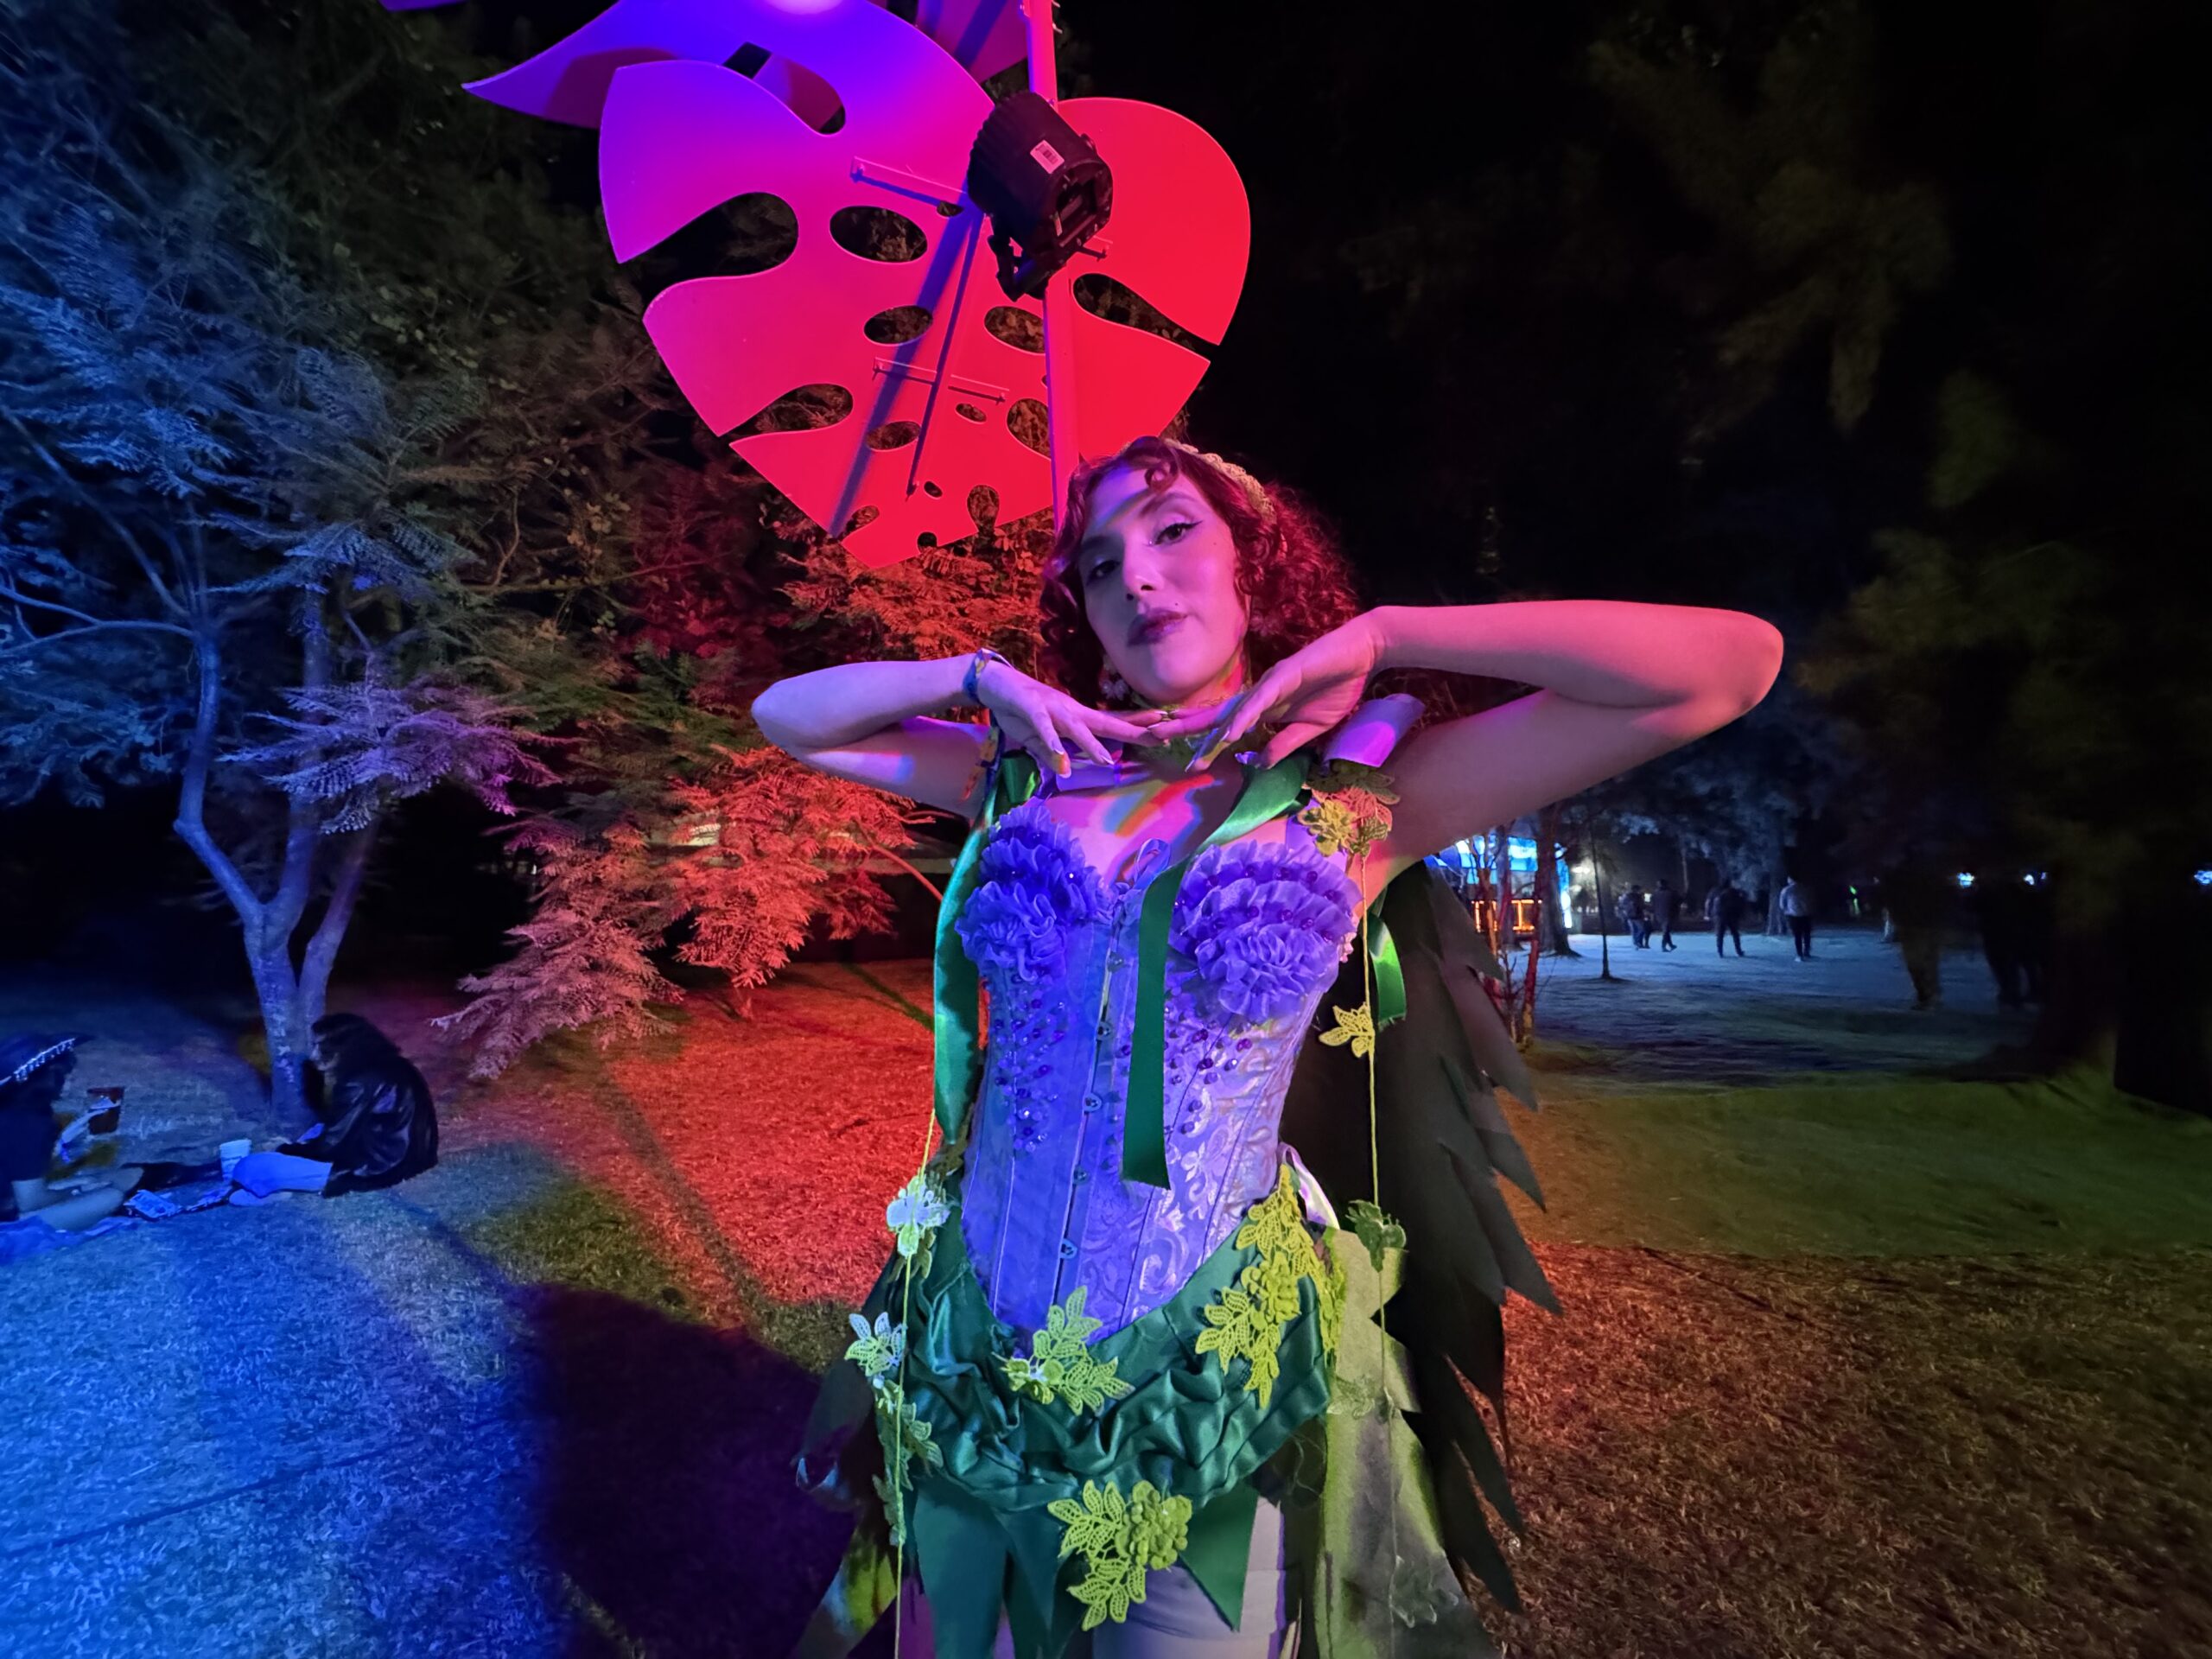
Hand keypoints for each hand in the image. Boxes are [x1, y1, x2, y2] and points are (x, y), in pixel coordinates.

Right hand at [973, 658, 1168, 777]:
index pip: (1113, 724)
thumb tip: (1066, 771)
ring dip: (1091, 744)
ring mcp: (1053, 708)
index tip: (1165, 733)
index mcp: (1077, 717)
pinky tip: (1060, 760)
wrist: (995, 683)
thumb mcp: (1038, 740)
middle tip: (1162, 735)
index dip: (1138, 728)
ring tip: (1107, 761)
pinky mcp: (1031, 708)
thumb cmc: (1020, 710)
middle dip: (1133, 730)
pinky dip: (1051, 742)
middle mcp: (1071, 710)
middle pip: (1106, 723)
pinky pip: (1042, 727)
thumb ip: (1052, 754)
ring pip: (1076, 727)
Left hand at [1150, 615, 1388, 769]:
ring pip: (1230, 710)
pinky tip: (1229, 733)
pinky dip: (1244, 717)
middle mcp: (1257, 696)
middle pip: (1214, 714)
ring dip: (1205, 727)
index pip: (1225, 728)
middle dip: (1182, 726)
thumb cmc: (1335, 687)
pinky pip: (1260, 701)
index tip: (1183, 762)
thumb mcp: (1310, 729)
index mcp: (1262, 710)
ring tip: (1177, 740)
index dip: (1203, 742)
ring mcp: (1269, 685)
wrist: (1361, 657)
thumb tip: (1259, 763)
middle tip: (1148, 735)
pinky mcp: (1285, 676)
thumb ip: (1284, 744)